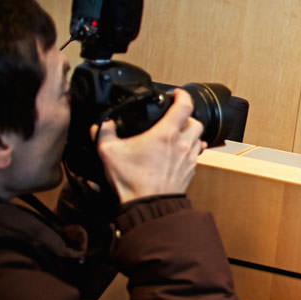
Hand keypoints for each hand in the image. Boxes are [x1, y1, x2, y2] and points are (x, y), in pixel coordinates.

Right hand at [92, 89, 205, 203]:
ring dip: (190, 132)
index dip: (182, 95)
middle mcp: (182, 144)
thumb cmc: (133, 182)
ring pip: (199, 137)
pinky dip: (190, 148)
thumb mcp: (109, 153)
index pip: (184, 106)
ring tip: (177, 132)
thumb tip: (101, 124)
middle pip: (195, 121)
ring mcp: (188, 158)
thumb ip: (104, 133)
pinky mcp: (190, 171)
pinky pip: (196, 154)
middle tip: (174, 116)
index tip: (176, 93)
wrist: (149, 206)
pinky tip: (179, 151)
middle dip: (186, 116)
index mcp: (166, 134)